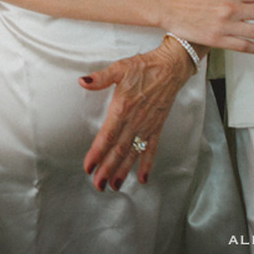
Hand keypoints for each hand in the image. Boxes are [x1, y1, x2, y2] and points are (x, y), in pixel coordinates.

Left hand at [80, 37, 193, 190]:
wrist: (170, 68)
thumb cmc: (144, 67)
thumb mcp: (119, 68)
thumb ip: (100, 78)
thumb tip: (82, 81)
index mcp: (123, 108)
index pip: (107, 136)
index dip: (97, 153)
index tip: (88, 166)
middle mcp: (135, 121)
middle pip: (119, 150)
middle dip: (107, 169)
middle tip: (97, 185)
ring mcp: (147, 126)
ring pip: (133, 153)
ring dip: (123, 171)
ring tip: (114, 186)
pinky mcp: (157, 127)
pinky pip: (151, 149)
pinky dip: (147, 164)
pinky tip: (142, 178)